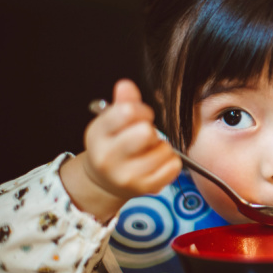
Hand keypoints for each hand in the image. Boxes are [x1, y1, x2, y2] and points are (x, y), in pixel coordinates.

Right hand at [60, 79, 181, 220]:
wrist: (105, 181)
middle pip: (146, 132)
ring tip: (148, 151)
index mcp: (98, 135)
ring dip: (161, 146)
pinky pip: (174, 165)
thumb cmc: (113, 145)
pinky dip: (171, 161)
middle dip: (150, 130)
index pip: (128, 112)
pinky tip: (157, 162)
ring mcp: (127, 176)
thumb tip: (126, 85)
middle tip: (143, 137)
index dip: (141, 111)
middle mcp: (108, 158)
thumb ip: (123, 102)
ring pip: (164, 148)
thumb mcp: (111, 122)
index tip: (140, 117)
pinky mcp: (146, 188)